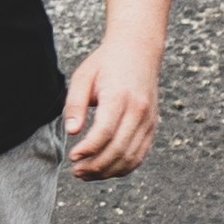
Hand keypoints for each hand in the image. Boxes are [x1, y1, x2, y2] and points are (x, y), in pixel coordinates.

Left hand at [60, 22, 165, 180]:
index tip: (73, 156)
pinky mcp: (151, 127)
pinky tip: (104, 170)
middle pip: (118, 149)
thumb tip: (71, 131)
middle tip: (76, 171)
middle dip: (95, 166)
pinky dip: (122, 168)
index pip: (105, 132)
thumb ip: (74, 104)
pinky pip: (139, 155)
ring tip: (86, 174)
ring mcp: (148, 121)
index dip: (88, 149)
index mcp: (120, 97)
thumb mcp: (83, 77)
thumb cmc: (106, 63)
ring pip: (130, 157)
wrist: (138, 50)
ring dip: (107, 171)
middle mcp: (138, 111)